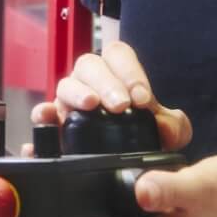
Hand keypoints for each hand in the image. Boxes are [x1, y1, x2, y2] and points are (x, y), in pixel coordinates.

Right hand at [22, 40, 192, 154]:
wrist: (131, 162)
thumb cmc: (147, 133)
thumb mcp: (168, 130)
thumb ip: (174, 126)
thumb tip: (164, 128)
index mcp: (116, 72)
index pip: (118, 54)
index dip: (129, 71)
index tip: (142, 99)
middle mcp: (90, 82)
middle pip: (89, 65)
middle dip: (106, 82)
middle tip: (120, 105)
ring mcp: (69, 102)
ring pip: (65, 85)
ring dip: (77, 93)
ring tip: (91, 105)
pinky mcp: (55, 125)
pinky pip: (42, 118)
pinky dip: (43, 120)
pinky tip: (48, 122)